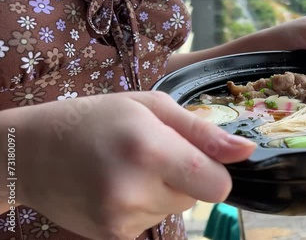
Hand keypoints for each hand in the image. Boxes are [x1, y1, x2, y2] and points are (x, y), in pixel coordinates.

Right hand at [11, 91, 254, 238]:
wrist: (31, 153)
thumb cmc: (95, 118)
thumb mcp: (150, 106)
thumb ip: (202, 131)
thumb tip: (247, 152)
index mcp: (150, 149)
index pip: (218, 185)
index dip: (214, 170)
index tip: (197, 156)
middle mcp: (136, 191)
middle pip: (199, 197)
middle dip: (185, 177)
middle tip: (151, 155)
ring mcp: (121, 220)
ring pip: (176, 210)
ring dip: (163, 191)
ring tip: (129, 169)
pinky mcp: (112, 237)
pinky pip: (152, 222)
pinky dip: (145, 207)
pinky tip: (118, 188)